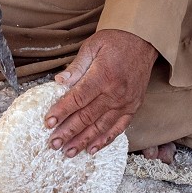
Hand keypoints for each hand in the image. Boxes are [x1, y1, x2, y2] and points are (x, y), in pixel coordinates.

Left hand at [44, 29, 155, 156]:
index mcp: (103, 76)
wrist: (143, 40)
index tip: (48, 123)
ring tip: (68, 152)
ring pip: (101, 127)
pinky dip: (105, 140)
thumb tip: (59, 82)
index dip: (62, 112)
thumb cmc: (115, 41)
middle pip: (87, 117)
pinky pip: (118, 128)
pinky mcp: (133, 107)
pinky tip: (92, 149)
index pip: (78, 99)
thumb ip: (76, 67)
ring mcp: (126, 102)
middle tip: (54, 144)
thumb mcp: (92, 46)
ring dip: (84, 141)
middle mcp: (115, 92)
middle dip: (68, 132)